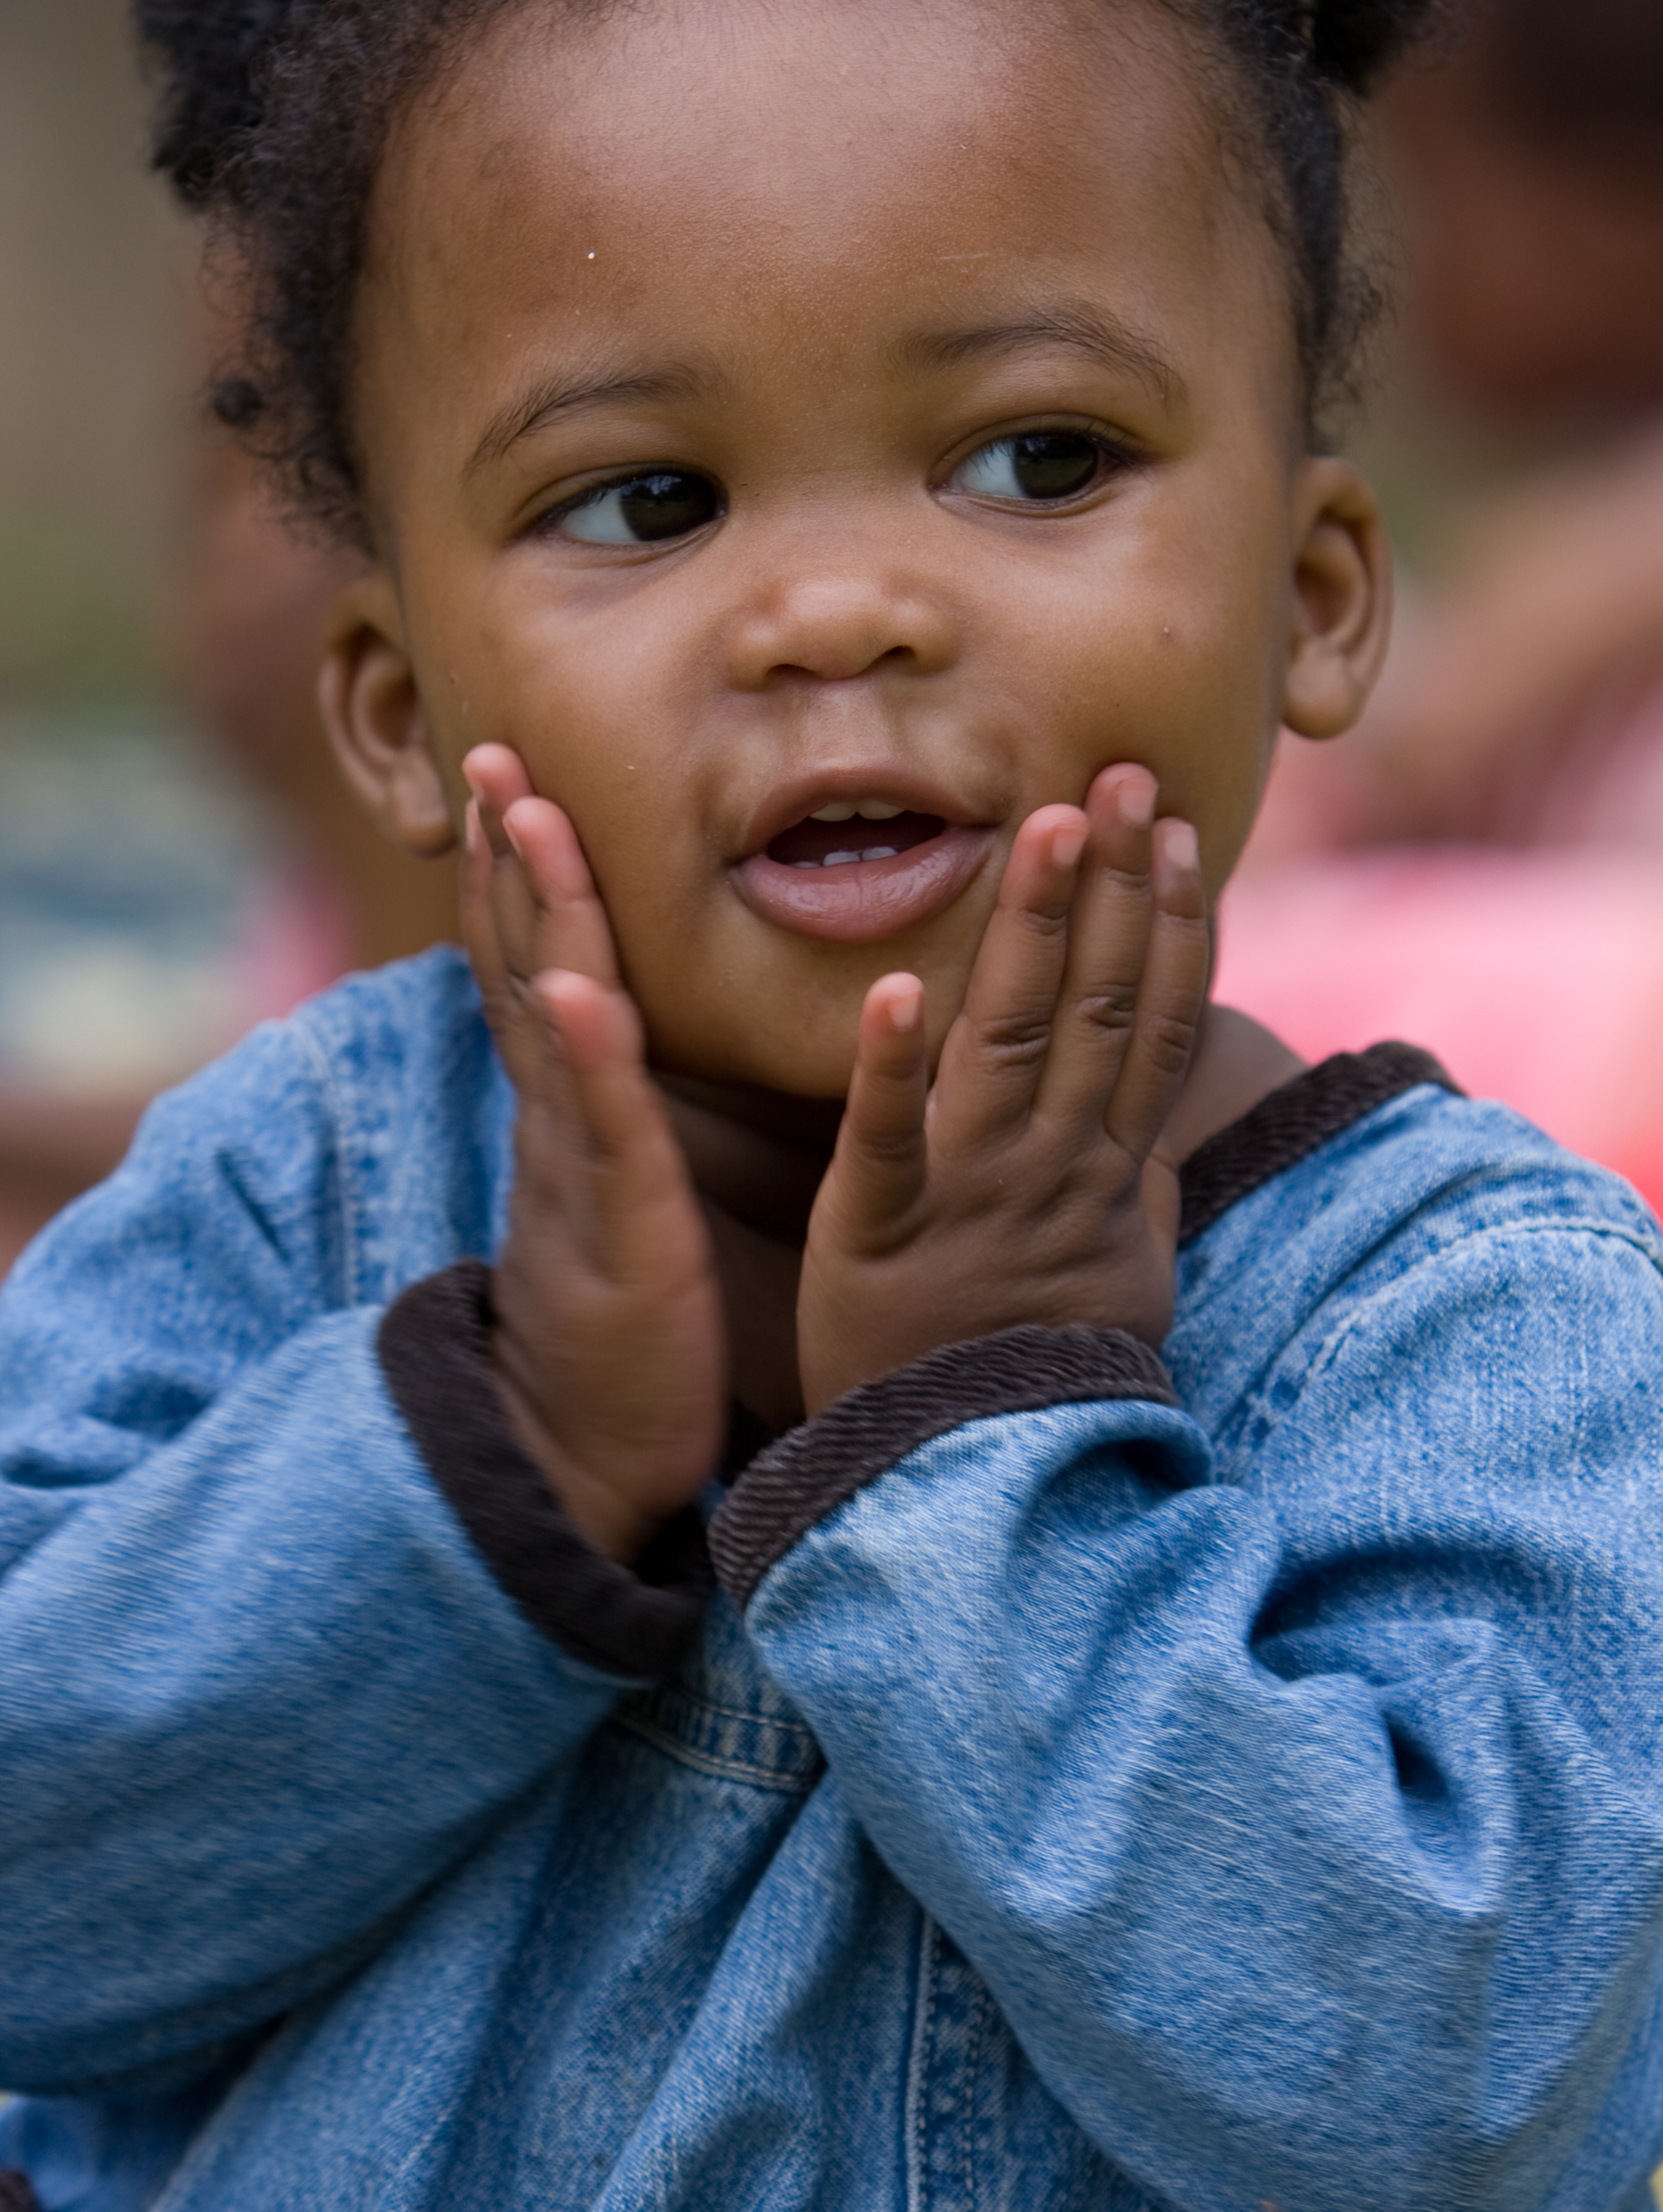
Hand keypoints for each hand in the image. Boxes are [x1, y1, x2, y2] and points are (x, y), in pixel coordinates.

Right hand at [461, 745, 728, 1557]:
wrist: (579, 1461)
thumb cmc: (613, 1335)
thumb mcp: (607, 1205)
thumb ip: (602, 1125)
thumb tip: (599, 1047)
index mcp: (562, 1118)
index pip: (532, 973)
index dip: (513, 878)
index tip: (505, 780)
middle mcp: (556, 1127)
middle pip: (524, 968)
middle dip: (508, 858)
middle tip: (491, 750)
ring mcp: (579, 1174)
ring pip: (555, 1023)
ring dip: (539, 916)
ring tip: (522, 818)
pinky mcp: (621, 1233)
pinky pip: (604, 1133)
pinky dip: (590, 1058)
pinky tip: (582, 992)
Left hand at [798, 764, 1208, 1414]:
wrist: (974, 1483)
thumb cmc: (1041, 1377)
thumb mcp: (1124, 1282)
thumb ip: (1142, 1193)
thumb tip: (1168, 1129)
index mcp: (1106, 1174)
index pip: (1152, 1023)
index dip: (1170, 920)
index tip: (1179, 830)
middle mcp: (1051, 1169)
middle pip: (1095, 1006)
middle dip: (1111, 887)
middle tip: (1122, 776)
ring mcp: (968, 1198)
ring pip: (1006, 1044)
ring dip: (1028, 931)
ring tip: (1042, 829)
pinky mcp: (873, 1237)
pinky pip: (883, 1143)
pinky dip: (890, 1070)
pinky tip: (894, 990)